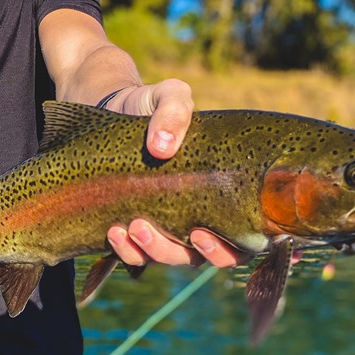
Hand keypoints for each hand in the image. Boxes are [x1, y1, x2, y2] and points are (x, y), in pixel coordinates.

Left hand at [105, 78, 243, 268]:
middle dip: (187, 253)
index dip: (231, 250)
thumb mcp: (169, 97)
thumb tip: (163, 148)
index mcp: (223, 192)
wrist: (112, 107)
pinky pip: (135, 256)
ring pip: (169, 258)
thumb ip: (175, 111)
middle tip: (167, 230)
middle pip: (205, 257)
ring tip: (133, 226)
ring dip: (153, 251)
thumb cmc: (152, 105)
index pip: (242, 239)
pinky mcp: (135, 230)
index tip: (203, 232)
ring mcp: (167, 226)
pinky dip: (126, 250)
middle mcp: (199, 216)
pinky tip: (114, 231)